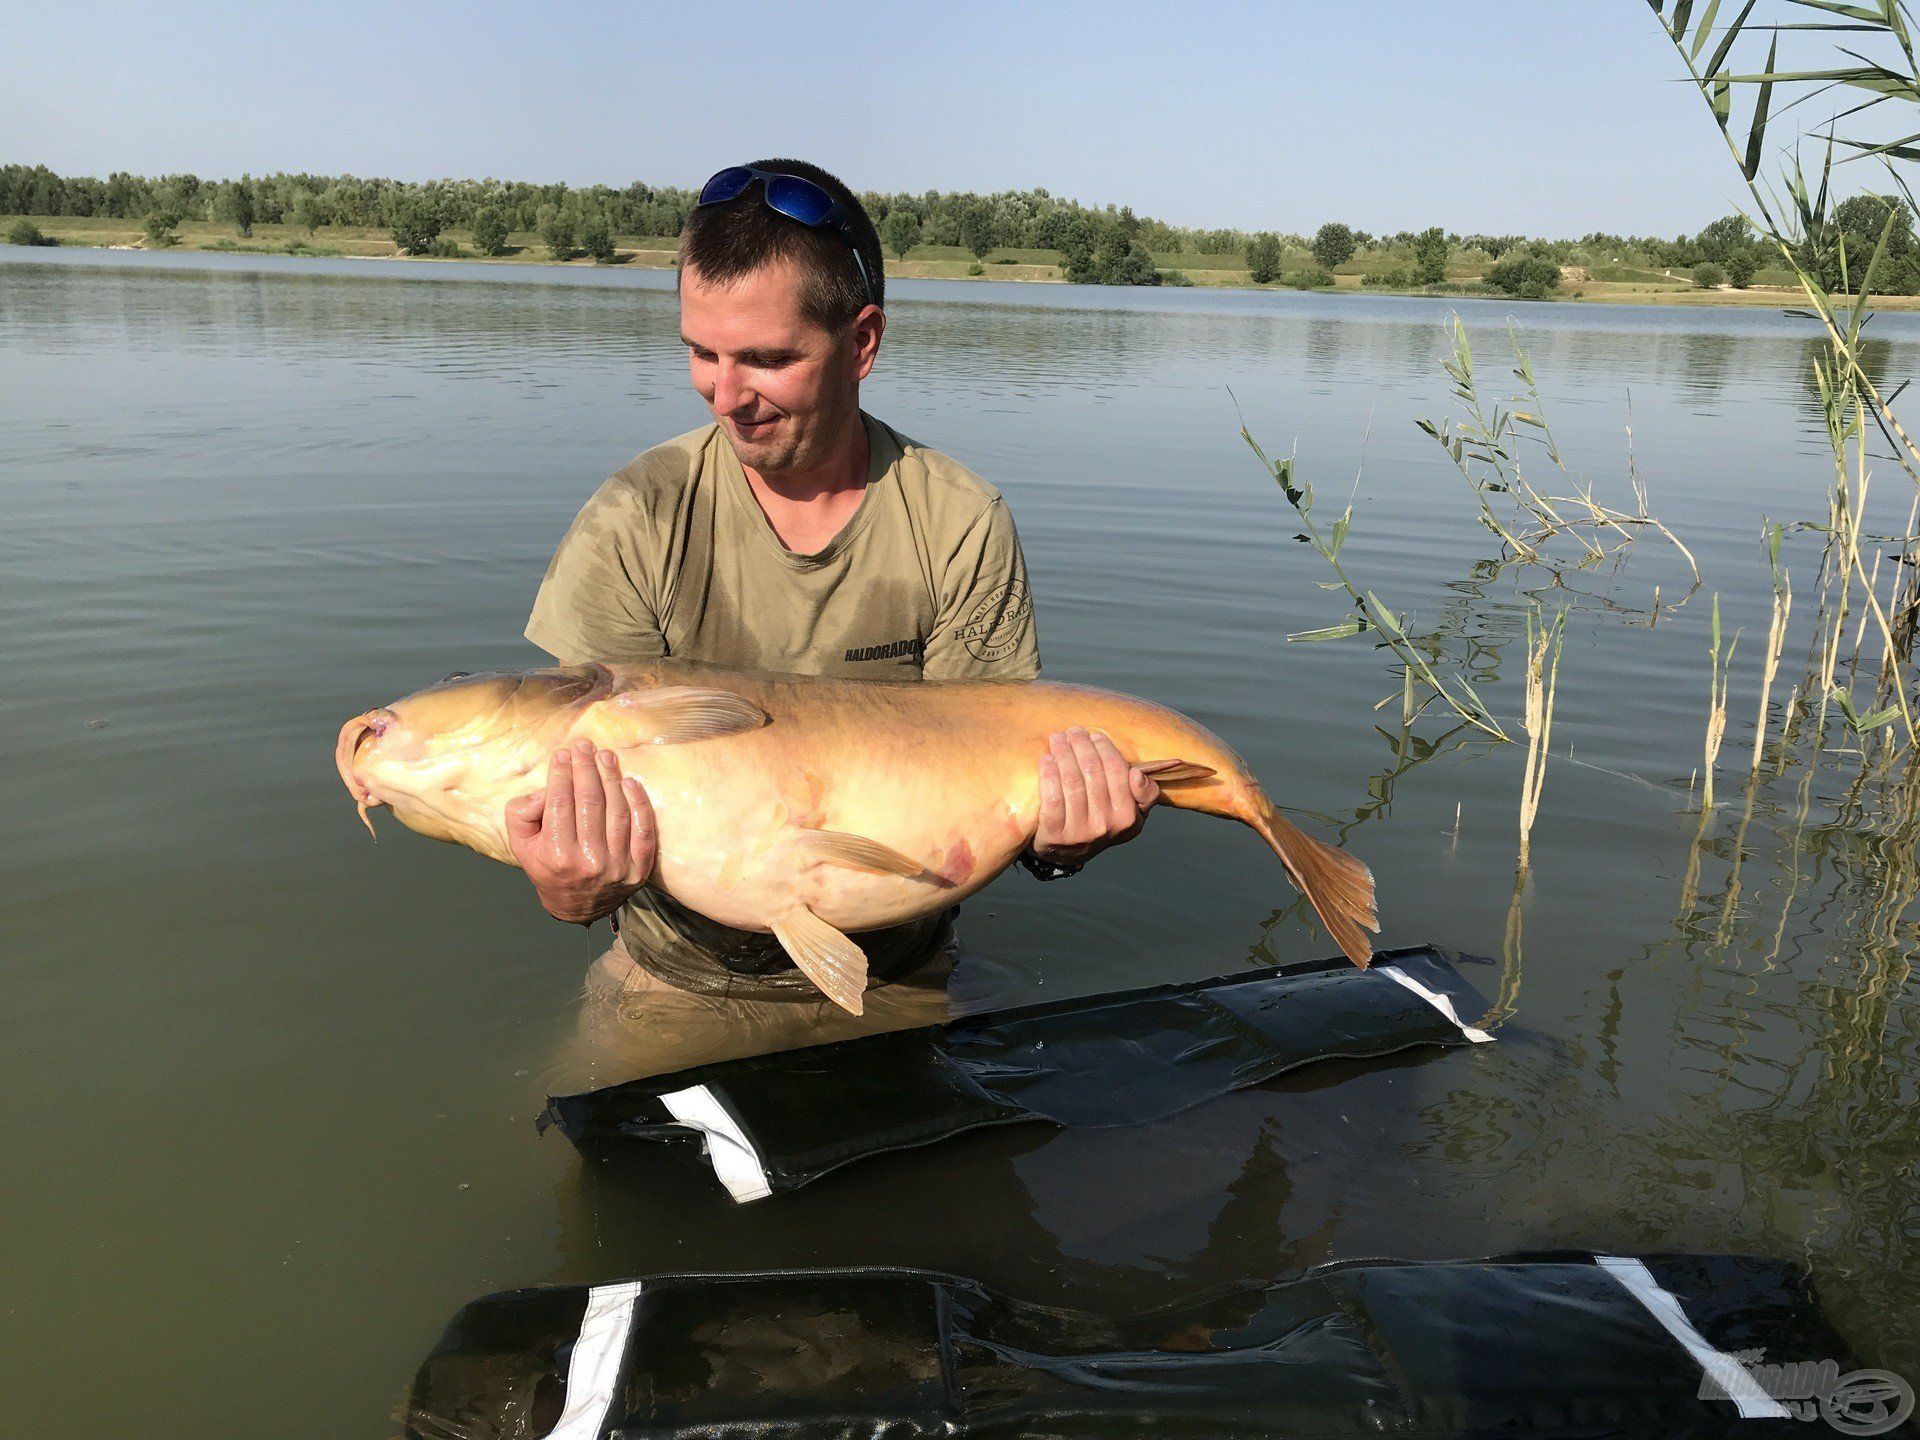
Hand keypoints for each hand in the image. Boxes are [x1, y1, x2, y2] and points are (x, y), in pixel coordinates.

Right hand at [506, 739, 656, 923]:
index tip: (563, 754)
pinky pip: (644, 829)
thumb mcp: (521, 843)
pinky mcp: (639, 868)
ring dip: (612, 777)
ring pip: (618, 811)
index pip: (561, 803)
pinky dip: (640, 803)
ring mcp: (618, 866)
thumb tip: (547, 787)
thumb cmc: (547, 865)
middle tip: (584, 746)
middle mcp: (589, 863)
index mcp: (557, 857)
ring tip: (605, 756)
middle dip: (586, 768)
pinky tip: (629, 781)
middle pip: (591, 802)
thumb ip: (521, 813)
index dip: (562, 774)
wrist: (576, 905)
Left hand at [1032, 727, 1158, 868]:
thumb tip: (1138, 774)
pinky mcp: (1053, 834)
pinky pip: (1052, 797)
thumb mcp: (1131, 813)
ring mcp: (1078, 831)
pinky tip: (1046, 759)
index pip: (1118, 771)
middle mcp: (1105, 825)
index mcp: (1128, 816)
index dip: (1105, 749)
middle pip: (1092, 771)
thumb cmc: (1101, 822)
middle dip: (1081, 745)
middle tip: (1074, 732)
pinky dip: (1048, 774)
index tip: (1095, 736)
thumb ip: (1145, 795)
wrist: (1067, 853)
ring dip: (1063, 753)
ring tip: (1058, 739)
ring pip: (1072, 781)